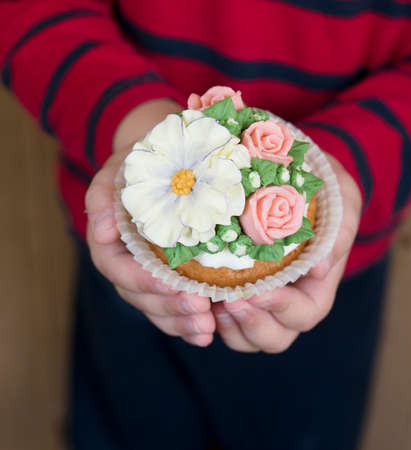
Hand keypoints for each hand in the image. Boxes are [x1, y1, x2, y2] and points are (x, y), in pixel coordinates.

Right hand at [85, 99, 215, 346]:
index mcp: (111, 243)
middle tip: (200, 311)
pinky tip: (209, 332)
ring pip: (157, 308)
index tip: (171, 284)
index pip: (119, 269)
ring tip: (207, 329)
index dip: (142, 280)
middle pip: (140, 296)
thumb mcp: (120, 171)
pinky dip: (188, 323)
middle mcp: (127, 265)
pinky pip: (172, 307)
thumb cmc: (141, 167)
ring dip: (181, 322)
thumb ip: (103, 196)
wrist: (165, 166)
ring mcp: (148, 276)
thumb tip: (100, 230)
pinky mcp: (168, 281)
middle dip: (169, 307)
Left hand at [212, 154, 361, 352]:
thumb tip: (319, 269)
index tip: (261, 290)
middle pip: (275, 337)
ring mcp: (258, 298)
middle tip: (230, 300)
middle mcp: (286, 299)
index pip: (304, 314)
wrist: (294, 174)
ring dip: (228, 327)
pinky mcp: (231, 288)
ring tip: (211, 301)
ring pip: (245, 336)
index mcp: (314, 286)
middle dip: (253, 325)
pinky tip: (195, 295)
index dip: (283, 310)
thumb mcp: (341, 201)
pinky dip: (206, 317)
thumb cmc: (321, 191)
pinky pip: (219, 319)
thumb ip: (338, 232)